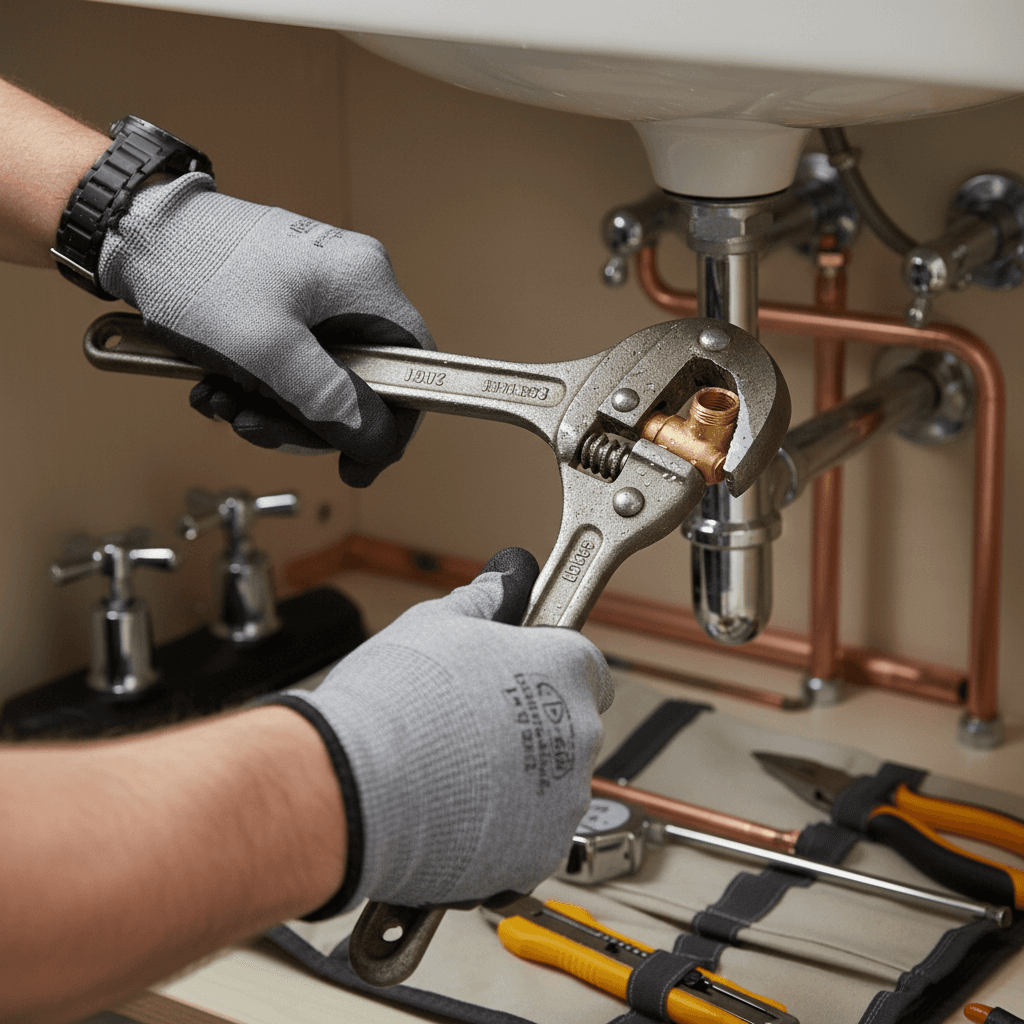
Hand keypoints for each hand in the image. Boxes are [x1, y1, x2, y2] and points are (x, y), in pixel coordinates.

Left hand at [98, 173, 433, 485]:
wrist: (133, 232)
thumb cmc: (195, 270)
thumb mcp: (265, 350)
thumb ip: (328, 400)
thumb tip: (375, 442)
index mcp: (365, 284)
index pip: (414, 367)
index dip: (393, 424)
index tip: (359, 461)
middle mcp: (351, 283)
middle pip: (362, 382)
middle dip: (307, 417)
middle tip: (257, 427)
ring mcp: (318, 291)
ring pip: (321, 378)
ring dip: (272, 406)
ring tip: (223, 401)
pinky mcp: (287, 300)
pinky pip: (292, 362)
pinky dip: (257, 385)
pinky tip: (218, 384)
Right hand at [270, 548, 612, 916]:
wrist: (354, 788)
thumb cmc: (393, 702)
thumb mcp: (434, 622)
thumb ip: (481, 601)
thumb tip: (502, 583)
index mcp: (563, 667)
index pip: (585, 663)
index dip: (548, 668)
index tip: (520, 675)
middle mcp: (578, 732)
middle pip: (569, 726)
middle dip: (532, 726)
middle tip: (472, 725)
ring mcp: (564, 798)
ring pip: (551, 785)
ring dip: (518, 780)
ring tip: (454, 772)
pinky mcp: (538, 853)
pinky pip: (529, 834)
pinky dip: (502, 829)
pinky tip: (453, 811)